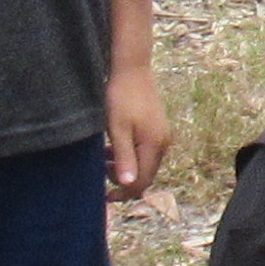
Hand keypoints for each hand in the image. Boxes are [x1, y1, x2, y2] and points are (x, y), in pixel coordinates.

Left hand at [100, 60, 170, 201]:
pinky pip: (144, 151)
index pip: (142, 181)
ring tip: (104, 156)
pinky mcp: (157, 128)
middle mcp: (163, 143)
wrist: (132, 69)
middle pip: (145, 174)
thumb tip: (129, 184)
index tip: (105, 196)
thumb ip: (124, 157)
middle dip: (123, 179)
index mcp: (154, 145)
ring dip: (124, 166)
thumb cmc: (121, 97)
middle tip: (101, 170)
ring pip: (144, 163)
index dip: (124, 192)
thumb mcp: (117, 129)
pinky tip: (113, 146)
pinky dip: (129, 154)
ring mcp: (162, 135)